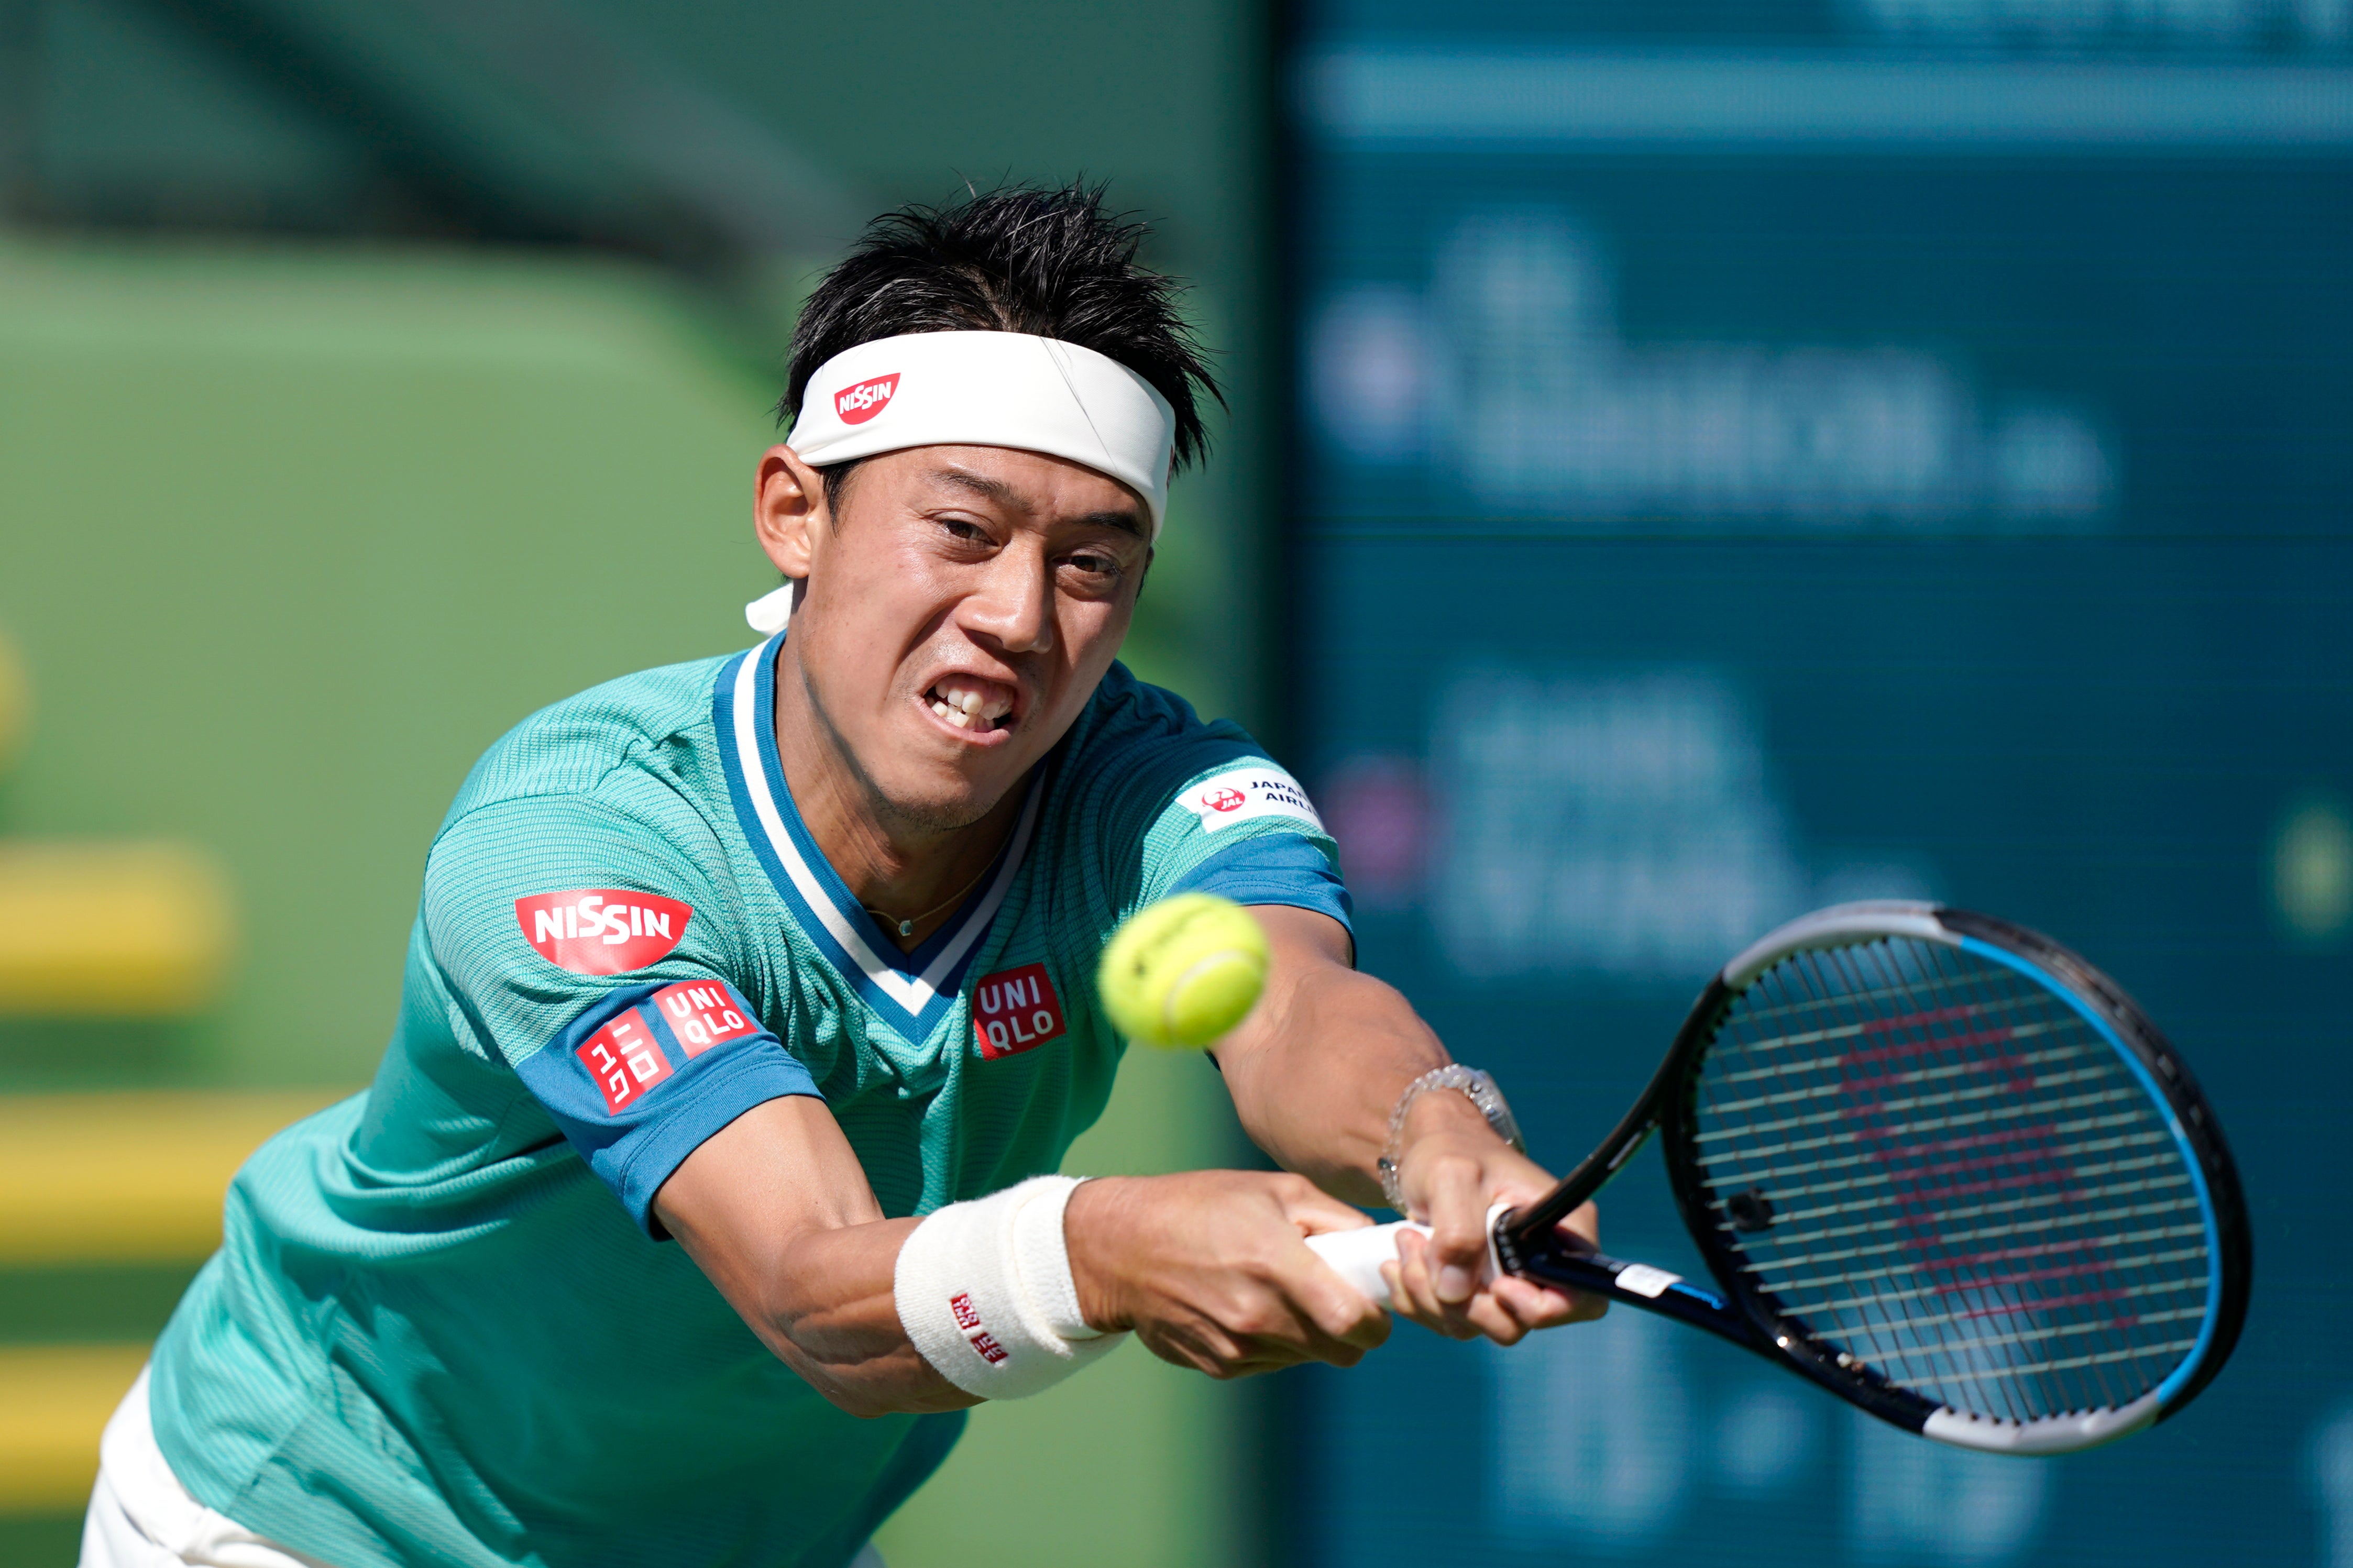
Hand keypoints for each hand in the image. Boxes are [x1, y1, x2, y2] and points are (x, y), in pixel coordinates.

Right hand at [1065, 1171, 1392, 1378]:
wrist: (1121, 1246)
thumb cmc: (1201, 1205)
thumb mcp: (1274, 1189)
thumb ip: (1335, 1218)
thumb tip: (1375, 1246)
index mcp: (1276, 1264)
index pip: (1355, 1323)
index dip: (1377, 1319)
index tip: (1373, 1302)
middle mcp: (1257, 1315)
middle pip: (1342, 1353)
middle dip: (1349, 1331)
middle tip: (1334, 1297)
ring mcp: (1236, 1347)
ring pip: (1306, 1359)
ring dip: (1308, 1334)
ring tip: (1280, 1292)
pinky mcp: (1218, 1366)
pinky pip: (1271, 1364)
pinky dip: (1274, 1342)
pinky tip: (1248, 1305)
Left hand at [1384, 1092, 1605, 1343]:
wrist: (1427, 1152)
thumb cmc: (1451, 1151)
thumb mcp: (1453, 1176)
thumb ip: (1458, 1231)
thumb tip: (1455, 1292)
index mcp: (1562, 1232)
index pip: (1580, 1300)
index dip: (1539, 1308)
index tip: (1496, 1286)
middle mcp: (1541, 1265)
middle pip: (1514, 1323)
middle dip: (1459, 1300)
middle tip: (1420, 1250)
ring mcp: (1507, 1283)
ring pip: (1473, 1325)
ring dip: (1427, 1296)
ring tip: (1405, 1241)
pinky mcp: (1474, 1292)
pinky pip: (1446, 1319)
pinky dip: (1415, 1299)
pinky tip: (1397, 1261)